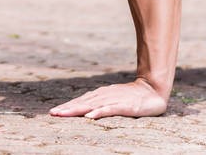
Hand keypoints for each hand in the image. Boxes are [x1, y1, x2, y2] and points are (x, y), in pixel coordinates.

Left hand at [49, 79, 167, 118]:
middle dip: (67, 108)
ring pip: (92, 105)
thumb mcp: (114, 100)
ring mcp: (114, 100)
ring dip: (77, 109)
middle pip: (83, 103)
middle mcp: (105, 95)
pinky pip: (110, 109)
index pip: (81, 101)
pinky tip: (90, 116)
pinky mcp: (125, 106)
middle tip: (53, 113)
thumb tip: (85, 112)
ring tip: (64, 114)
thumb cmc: (132, 97)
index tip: (53, 112)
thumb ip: (101, 105)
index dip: (67, 106)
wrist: (153, 90)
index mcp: (101, 95)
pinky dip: (99, 112)